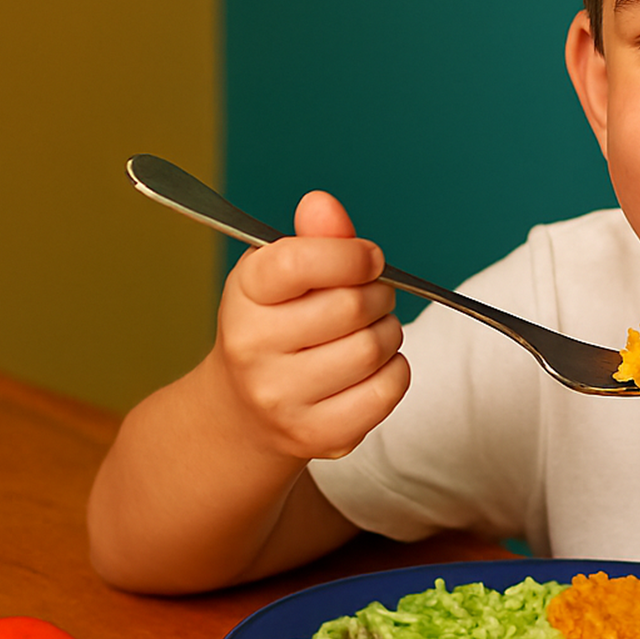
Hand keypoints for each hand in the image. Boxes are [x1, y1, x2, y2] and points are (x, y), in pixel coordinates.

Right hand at [211, 189, 409, 460]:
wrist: (243, 413)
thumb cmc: (275, 328)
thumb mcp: (281, 276)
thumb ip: (312, 239)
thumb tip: (321, 203)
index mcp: (244, 295)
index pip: (299, 261)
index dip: (350, 255)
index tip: (368, 259)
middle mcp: (252, 348)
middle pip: (352, 306)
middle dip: (377, 295)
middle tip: (371, 299)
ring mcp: (281, 398)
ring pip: (374, 348)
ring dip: (388, 333)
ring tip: (368, 333)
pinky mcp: (315, 435)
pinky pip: (387, 390)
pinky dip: (395, 371)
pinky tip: (373, 368)